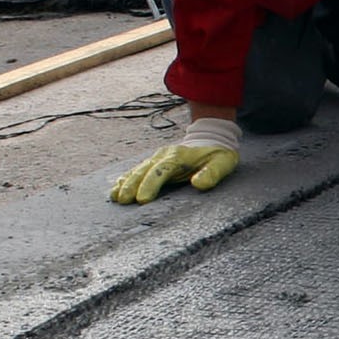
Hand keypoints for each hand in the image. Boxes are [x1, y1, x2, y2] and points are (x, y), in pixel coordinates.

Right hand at [109, 117, 241, 204]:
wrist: (211, 138)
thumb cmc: (218, 154)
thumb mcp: (223, 163)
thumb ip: (212, 173)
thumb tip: (198, 184)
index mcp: (179, 156)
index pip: (161, 170)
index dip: (150, 184)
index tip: (142, 199)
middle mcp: (164, 155)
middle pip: (144, 170)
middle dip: (132, 185)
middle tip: (123, 201)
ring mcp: (157, 157)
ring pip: (137, 170)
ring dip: (125, 183)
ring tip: (116, 197)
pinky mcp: (154, 162)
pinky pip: (137, 170)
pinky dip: (126, 179)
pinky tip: (116, 189)